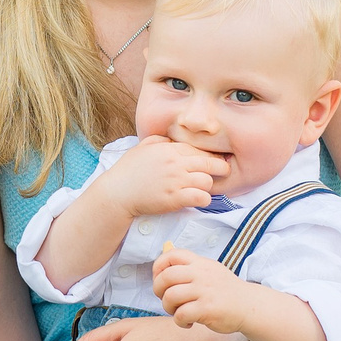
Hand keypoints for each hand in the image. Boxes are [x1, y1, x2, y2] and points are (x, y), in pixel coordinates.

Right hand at [97, 138, 228, 219]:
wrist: (116, 193)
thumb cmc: (127, 171)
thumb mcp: (141, 148)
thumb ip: (159, 141)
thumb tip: (171, 140)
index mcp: (169, 149)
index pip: (199, 150)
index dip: (210, 156)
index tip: (214, 161)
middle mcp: (175, 163)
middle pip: (210, 163)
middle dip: (220, 168)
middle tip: (223, 172)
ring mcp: (175, 181)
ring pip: (207, 181)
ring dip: (208, 186)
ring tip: (203, 188)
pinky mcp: (174, 198)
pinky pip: (201, 197)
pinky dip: (204, 199)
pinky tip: (198, 199)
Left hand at [152, 243, 248, 332]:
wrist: (249, 306)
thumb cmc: (225, 290)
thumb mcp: (209, 270)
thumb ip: (188, 264)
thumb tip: (166, 249)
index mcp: (200, 263)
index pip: (171, 255)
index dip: (158, 267)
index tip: (160, 280)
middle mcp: (201, 274)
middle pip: (166, 277)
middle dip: (158, 290)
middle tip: (167, 300)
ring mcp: (205, 291)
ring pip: (170, 296)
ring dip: (168, 308)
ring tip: (178, 312)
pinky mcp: (208, 308)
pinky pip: (181, 314)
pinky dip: (180, 321)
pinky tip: (188, 322)